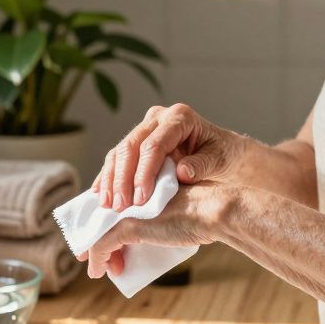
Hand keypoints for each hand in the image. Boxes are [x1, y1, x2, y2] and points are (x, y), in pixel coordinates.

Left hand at [78, 183, 231, 278]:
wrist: (210, 213)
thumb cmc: (199, 216)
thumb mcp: (172, 216)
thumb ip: (156, 221)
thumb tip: (149, 236)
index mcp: (139, 187)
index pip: (112, 207)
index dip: (102, 225)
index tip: (101, 245)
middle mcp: (128, 195)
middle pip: (101, 220)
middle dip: (93, 241)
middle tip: (90, 259)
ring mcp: (127, 210)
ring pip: (98, 233)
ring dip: (95, 254)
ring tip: (98, 269)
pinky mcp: (127, 225)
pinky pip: (102, 246)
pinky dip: (97, 261)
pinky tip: (97, 272)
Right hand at [93, 103, 245, 211]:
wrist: (224, 151)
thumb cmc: (224, 155)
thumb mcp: (220, 159)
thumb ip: (202, 164)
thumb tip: (182, 172)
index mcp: (179, 117)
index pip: (154, 145)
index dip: (144, 172)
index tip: (141, 198)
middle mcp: (158, 118)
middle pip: (131, 146)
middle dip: (123, 178)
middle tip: (120, 206)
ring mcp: (145, 128)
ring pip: (119, 151)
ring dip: (111, 180)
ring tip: (108, 205)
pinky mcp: (137, 142)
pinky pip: (117, 158)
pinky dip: (108, 177)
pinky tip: (100, 194)